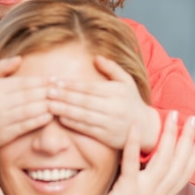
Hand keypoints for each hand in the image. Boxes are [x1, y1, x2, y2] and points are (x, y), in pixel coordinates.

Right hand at [0, 56, 52, 150]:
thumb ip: (2, 67)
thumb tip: (20, 58)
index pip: (23, 83)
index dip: (41, 81)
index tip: (55, 79)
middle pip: (28, 96)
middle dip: (48, 92)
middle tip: (63, 89)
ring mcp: (0, 119)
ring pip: (29, 110)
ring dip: (46, 105)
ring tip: (60, 101)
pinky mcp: (4, 134)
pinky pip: (25, 126)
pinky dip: (39, 120)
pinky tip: (50, 116)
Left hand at [46, 55, 160, 151]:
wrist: (146, 128)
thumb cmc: (131, 101)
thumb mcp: (126, 81)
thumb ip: (112, 68)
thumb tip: (96, 57)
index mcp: (118, 92)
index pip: (90, 87)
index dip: (71, 85)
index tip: (55, 81)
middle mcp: (115, 107)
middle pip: (84, 101)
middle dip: (64, 96)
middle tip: (48, 92)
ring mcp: (111, 123)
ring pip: (83, 116)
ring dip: (64, 110)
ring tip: (49, 105)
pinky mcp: (108, 137)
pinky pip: (87, 130)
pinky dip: (73, 124)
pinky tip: (60, 118)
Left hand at [86, 111, 194, 194]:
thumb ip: (146, 192)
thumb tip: (144, 178)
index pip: (184, 172)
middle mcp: (157, 193)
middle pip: (178, 162)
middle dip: (187, 138)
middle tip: (192, 118)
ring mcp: (144, 191)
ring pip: (163, 159)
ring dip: (169, 135)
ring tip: (172, 116)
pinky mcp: (127, 190)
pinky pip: (132, 163)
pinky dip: (134, 144)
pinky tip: (135, 126)